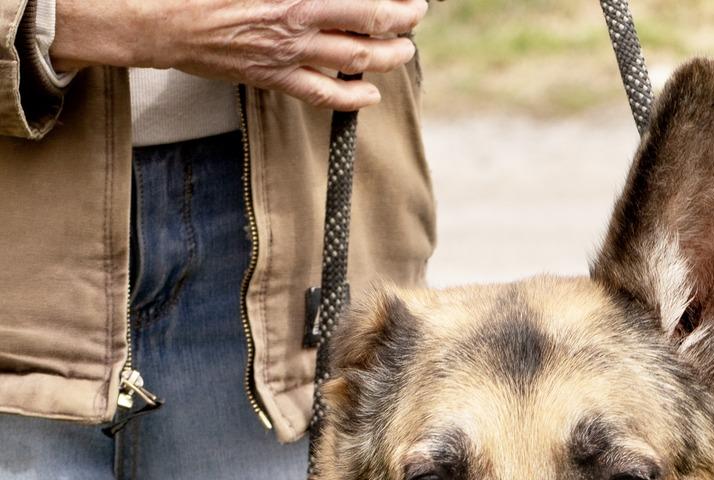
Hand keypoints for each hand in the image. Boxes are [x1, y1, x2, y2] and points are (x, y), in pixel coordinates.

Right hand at [50, 0, 428, 111]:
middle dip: (399, 23)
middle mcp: (298, 22)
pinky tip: (369, 95)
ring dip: (386, 58)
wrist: (169, 21)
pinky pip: (323, 95)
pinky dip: (352, 97)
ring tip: (403, 52)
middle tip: (415, 17)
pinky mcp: (275, 78)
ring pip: (355, 62)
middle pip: (367, 26)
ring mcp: (289, 54)